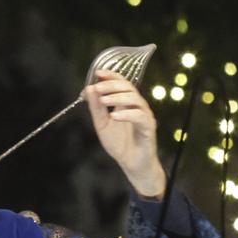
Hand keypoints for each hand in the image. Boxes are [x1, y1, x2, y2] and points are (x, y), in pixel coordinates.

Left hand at [84, 72, 166, 198]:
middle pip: (129, 87)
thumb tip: (89, 88)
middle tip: (99, 88)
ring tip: (103, 101)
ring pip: (135, 99)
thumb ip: (96, 108)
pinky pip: (140, 116)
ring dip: (118, 97)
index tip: (98, 73)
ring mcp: (144, 116)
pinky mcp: (149, 127)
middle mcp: (138, 106)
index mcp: (127, 103)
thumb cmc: (120, 144)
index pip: (122, 83)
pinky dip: (126, 114)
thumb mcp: (102, 124)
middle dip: (112, 85)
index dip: (111, 76)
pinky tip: (114, 116)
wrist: (132, 164)